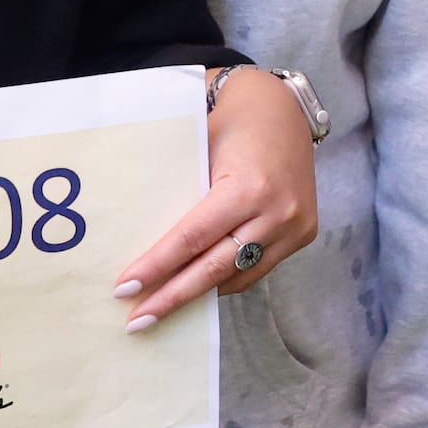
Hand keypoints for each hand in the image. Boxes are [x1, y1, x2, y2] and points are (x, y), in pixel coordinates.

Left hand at [113, 70, 319, 329]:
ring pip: (238, 276)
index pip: (191, 239)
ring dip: (199, 294)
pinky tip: (199, 285)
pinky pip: (258, 268)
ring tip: (162, 309)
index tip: (125, 289)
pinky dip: (226, 278)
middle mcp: (276, 212)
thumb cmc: (230, 118)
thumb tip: (137, 236)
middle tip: (137, 322)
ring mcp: (294, 226)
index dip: (156, 267)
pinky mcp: (303, 233)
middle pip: (214, 268)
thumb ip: (178, 188)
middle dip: (172, 297)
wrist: (284, 105)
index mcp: (247, 187)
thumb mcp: (198, 144)